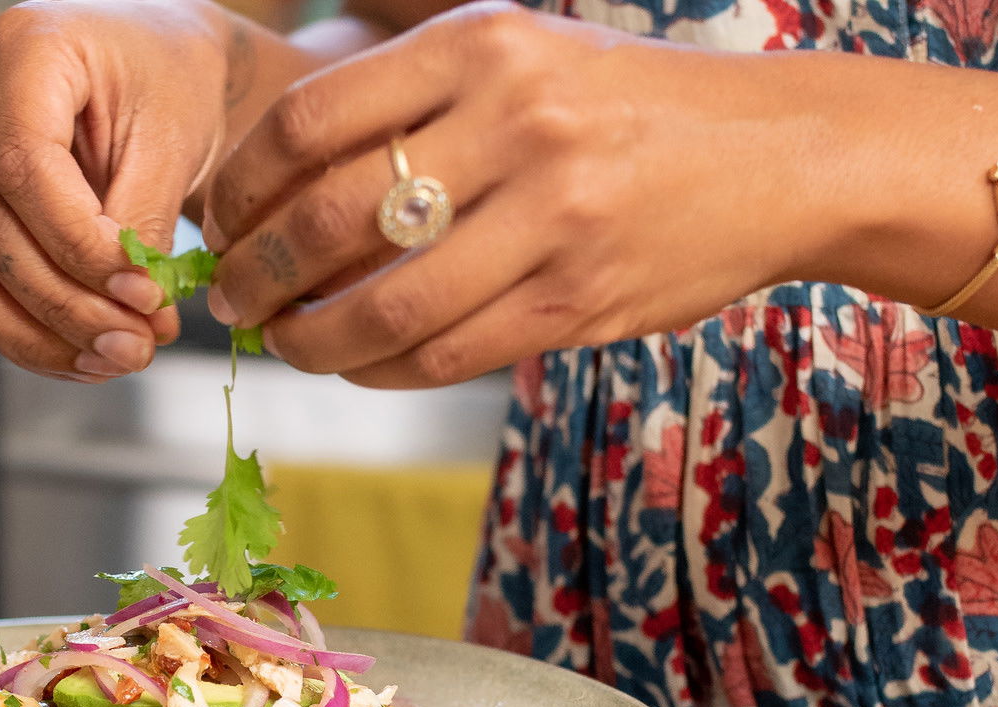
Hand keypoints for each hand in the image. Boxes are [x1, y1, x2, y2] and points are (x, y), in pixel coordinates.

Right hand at [0, 0, 229, 381]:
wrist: (162, 71)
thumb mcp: (174, 138)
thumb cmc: (173, 82)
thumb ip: (144, 219)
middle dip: (63, 299)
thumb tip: (134, 309)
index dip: (78, 244)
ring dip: (36, 329)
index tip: (141, 295)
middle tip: (135, 345)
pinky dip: (24, 329)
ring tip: (114, 359)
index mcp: (28, 46)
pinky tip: (83, 357)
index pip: (25, 164)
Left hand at [201, 2, 822, 387]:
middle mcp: (515, 120)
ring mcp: (552, 214)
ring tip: (287, 344)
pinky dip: (384, 370)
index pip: (309, 120)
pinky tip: (362, 365)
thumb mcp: (524, 55)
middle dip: (255, 275)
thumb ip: (415, 100)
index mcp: (482, 45)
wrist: (779, 154)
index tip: (218, 220)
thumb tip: (281, 189)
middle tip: (230, 300)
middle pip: (328, 219)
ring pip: (384, 306)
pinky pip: (447, 353)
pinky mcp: (580, 297)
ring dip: (311, 341)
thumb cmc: (626, 106)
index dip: (240, 185)